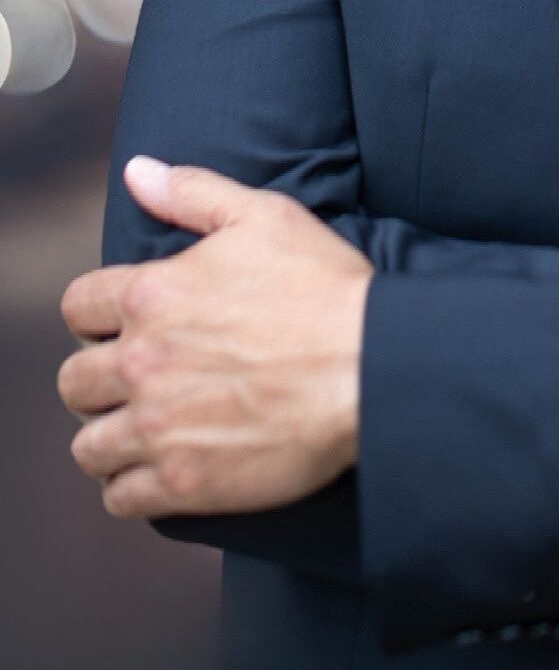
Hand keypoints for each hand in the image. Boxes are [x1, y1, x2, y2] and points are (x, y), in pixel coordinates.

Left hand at [57, 158, 373, 518]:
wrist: (373, 365)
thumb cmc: (325, 286)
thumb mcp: (266, 216)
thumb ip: (193, 193)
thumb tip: (138, 173)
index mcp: (152, 295)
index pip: (78, 309)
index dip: (99, 316)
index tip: (127, 326)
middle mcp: (141, 362)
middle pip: (74, 382)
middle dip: (100, 381)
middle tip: (140, 381)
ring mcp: (158, 427)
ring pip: (89, 446)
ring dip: (111, 437)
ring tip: (145, 431)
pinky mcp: (183, 481)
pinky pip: (120, 497)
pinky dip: (132, 487)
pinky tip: (160, 471)